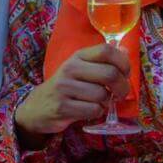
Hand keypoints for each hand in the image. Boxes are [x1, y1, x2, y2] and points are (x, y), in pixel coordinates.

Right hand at [14, 44, 131, 141]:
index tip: (125, 74)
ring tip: (99, 102)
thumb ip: (102, 61)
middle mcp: (70, 69)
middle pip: (110, 74)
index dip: (123, 62)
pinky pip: (93, 110)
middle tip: (120, 94)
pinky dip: (97, 112)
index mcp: (78, 56)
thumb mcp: (81, 69)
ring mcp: (65, 88)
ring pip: (102, 95)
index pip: (106, 50)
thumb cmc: (66, 86)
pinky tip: (89, 110)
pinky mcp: (62, 107)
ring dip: (106, 102)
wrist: (37, 107)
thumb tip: (126, 53)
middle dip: (122, 87)